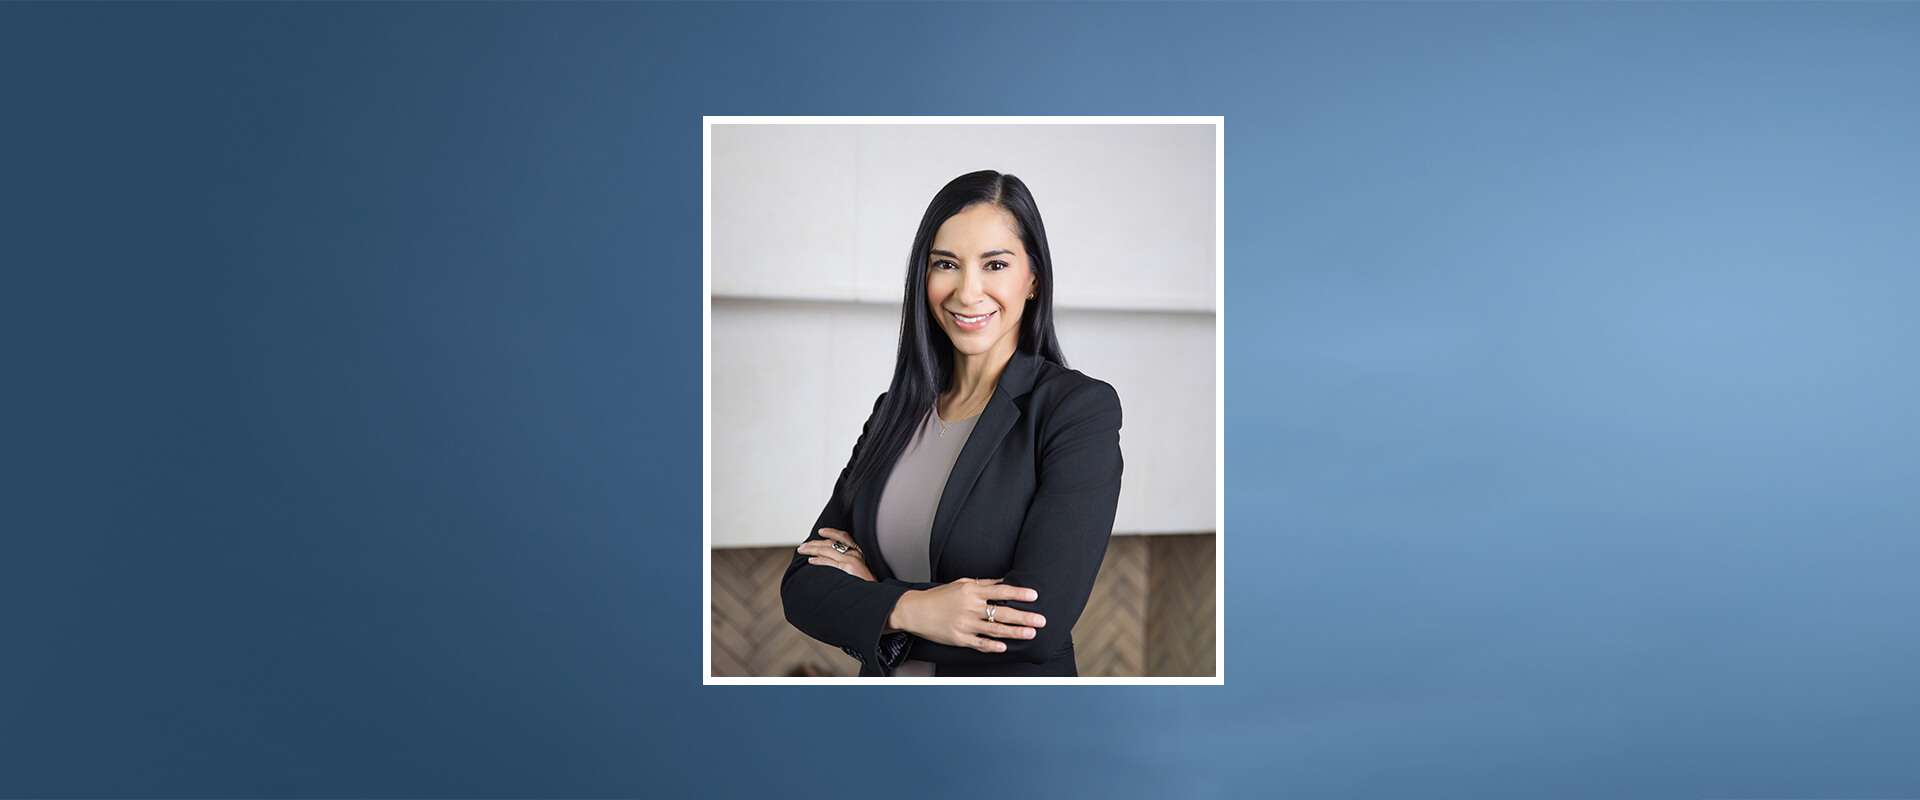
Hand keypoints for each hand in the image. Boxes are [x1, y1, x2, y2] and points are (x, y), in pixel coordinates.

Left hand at [797, 528, 874, 581]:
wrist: (874, 596)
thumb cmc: (867, 585)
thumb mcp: (862, 569)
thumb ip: (851, 561)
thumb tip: (835, 559)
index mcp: (859, 552)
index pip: (844, 536)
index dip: (831, 532)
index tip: (821, 532)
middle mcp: (855, 554)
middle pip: (832, 543)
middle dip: (815, 543)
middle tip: (804, 545)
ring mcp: (851, 561)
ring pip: (827, 550)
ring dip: (812, 549)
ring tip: (802, 550)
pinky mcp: (846, 569)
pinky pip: (828, 562)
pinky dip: (818, 560)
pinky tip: (811, 560)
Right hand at [888, 578, 1045, 652]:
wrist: (915, 610)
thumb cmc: (940, 596)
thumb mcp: (961, 583)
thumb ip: (983, 584)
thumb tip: (1004, 581)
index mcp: (972, 591)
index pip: (1001, 591)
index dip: (1019, 593)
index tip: (1034, 596)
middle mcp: (970, 607)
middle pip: (1002, 613)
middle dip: (1024, 617)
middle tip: (1042, 620)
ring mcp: (965, 624)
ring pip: (995, 629)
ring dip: (1015, 632)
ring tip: (1031, 633)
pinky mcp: (959, 638)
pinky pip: (979, 643)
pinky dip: (992, 646)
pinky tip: (1005, 647)